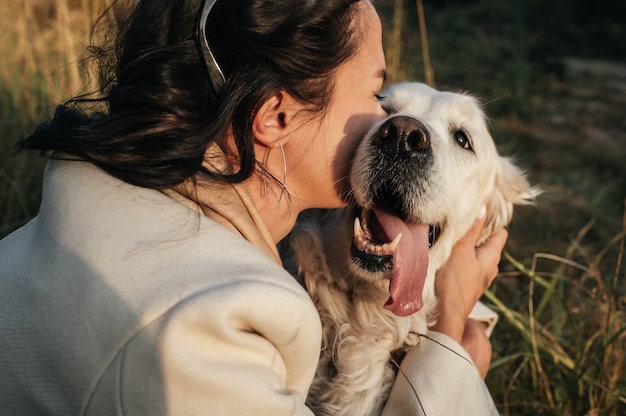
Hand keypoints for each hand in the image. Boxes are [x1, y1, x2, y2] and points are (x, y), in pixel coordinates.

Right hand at [431, 210, 507, 373]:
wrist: (446, 314)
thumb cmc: (454, 281)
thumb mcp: (461, 250)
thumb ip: (472, 229)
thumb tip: (484, 208)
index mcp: (492, 257)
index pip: (500, 233)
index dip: (492, 222)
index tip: (477, 213)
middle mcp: (490, 268)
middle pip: (489, 244)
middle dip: (478, 234)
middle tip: (462, 224)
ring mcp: (480, 279)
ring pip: (478, 256)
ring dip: (469, 248)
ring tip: (454, 240)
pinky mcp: (469, 286)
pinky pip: (470, 267)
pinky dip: (463, 260)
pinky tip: (450, 259)